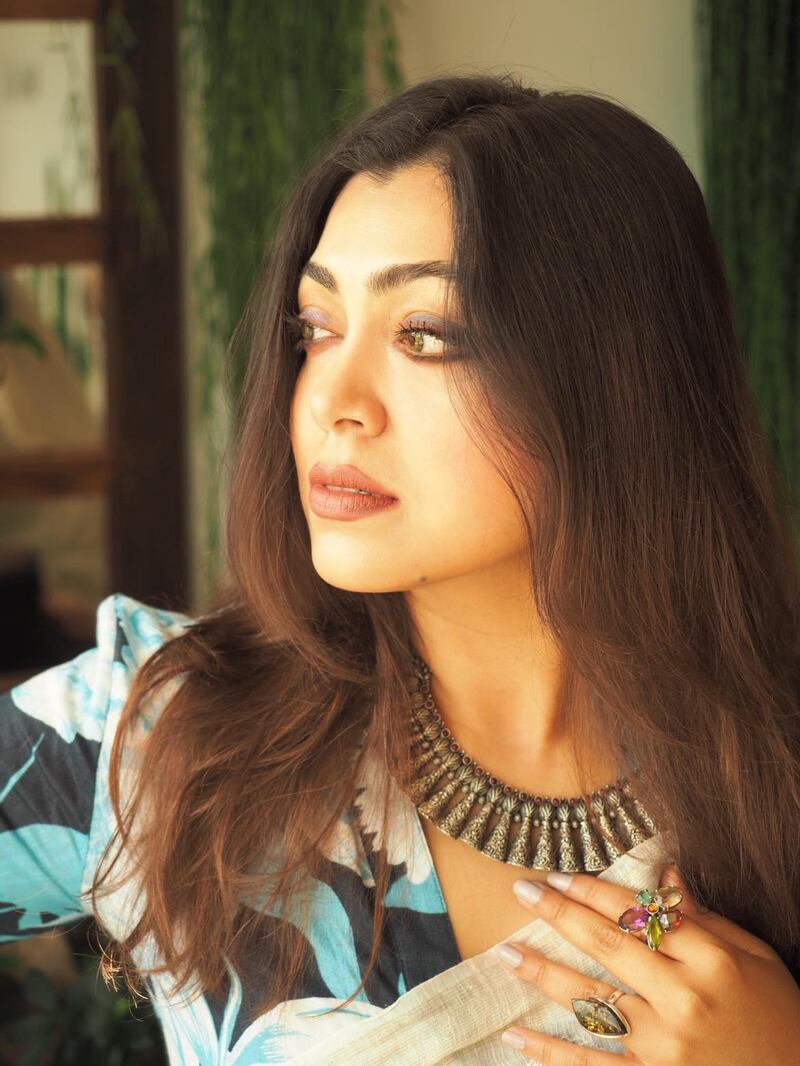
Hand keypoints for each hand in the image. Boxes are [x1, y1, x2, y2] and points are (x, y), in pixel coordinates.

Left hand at [493, 863, 799, 1063]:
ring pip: (591, 1002)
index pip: (640, 914)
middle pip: (608, 947)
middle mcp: (685, 1000)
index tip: (558, 875)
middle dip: (559, 916)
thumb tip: (663, 876)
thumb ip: (704, 920)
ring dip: (543, 975)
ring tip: (505, 952)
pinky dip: (550, 1052)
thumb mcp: (753, 958)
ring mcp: (666, 1047)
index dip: (594, 892)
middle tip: (521, 892)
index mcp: (712, 961)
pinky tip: (516, 1034)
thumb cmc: (779, 1014)